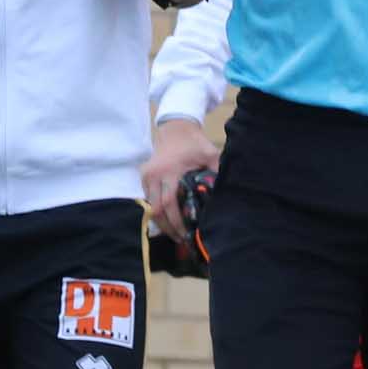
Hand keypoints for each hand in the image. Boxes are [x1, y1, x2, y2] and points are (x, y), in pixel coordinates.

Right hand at [144, 117, 220, 238]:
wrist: (175, 128)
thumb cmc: (195, 144)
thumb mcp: (211, 155)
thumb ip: (216, 173)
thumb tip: (224, 197)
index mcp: (171, 170)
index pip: (170, 203)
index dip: (177, 222)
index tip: (187, 234)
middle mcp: (155, 174)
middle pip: (157, 209)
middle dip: (168, 228)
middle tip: (181, 239)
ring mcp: (146, 175)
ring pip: (150, 206)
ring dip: (162, 221)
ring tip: (175, 233)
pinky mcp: (143, 175)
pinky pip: (148, 198)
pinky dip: (157, 211)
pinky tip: (168, 220)